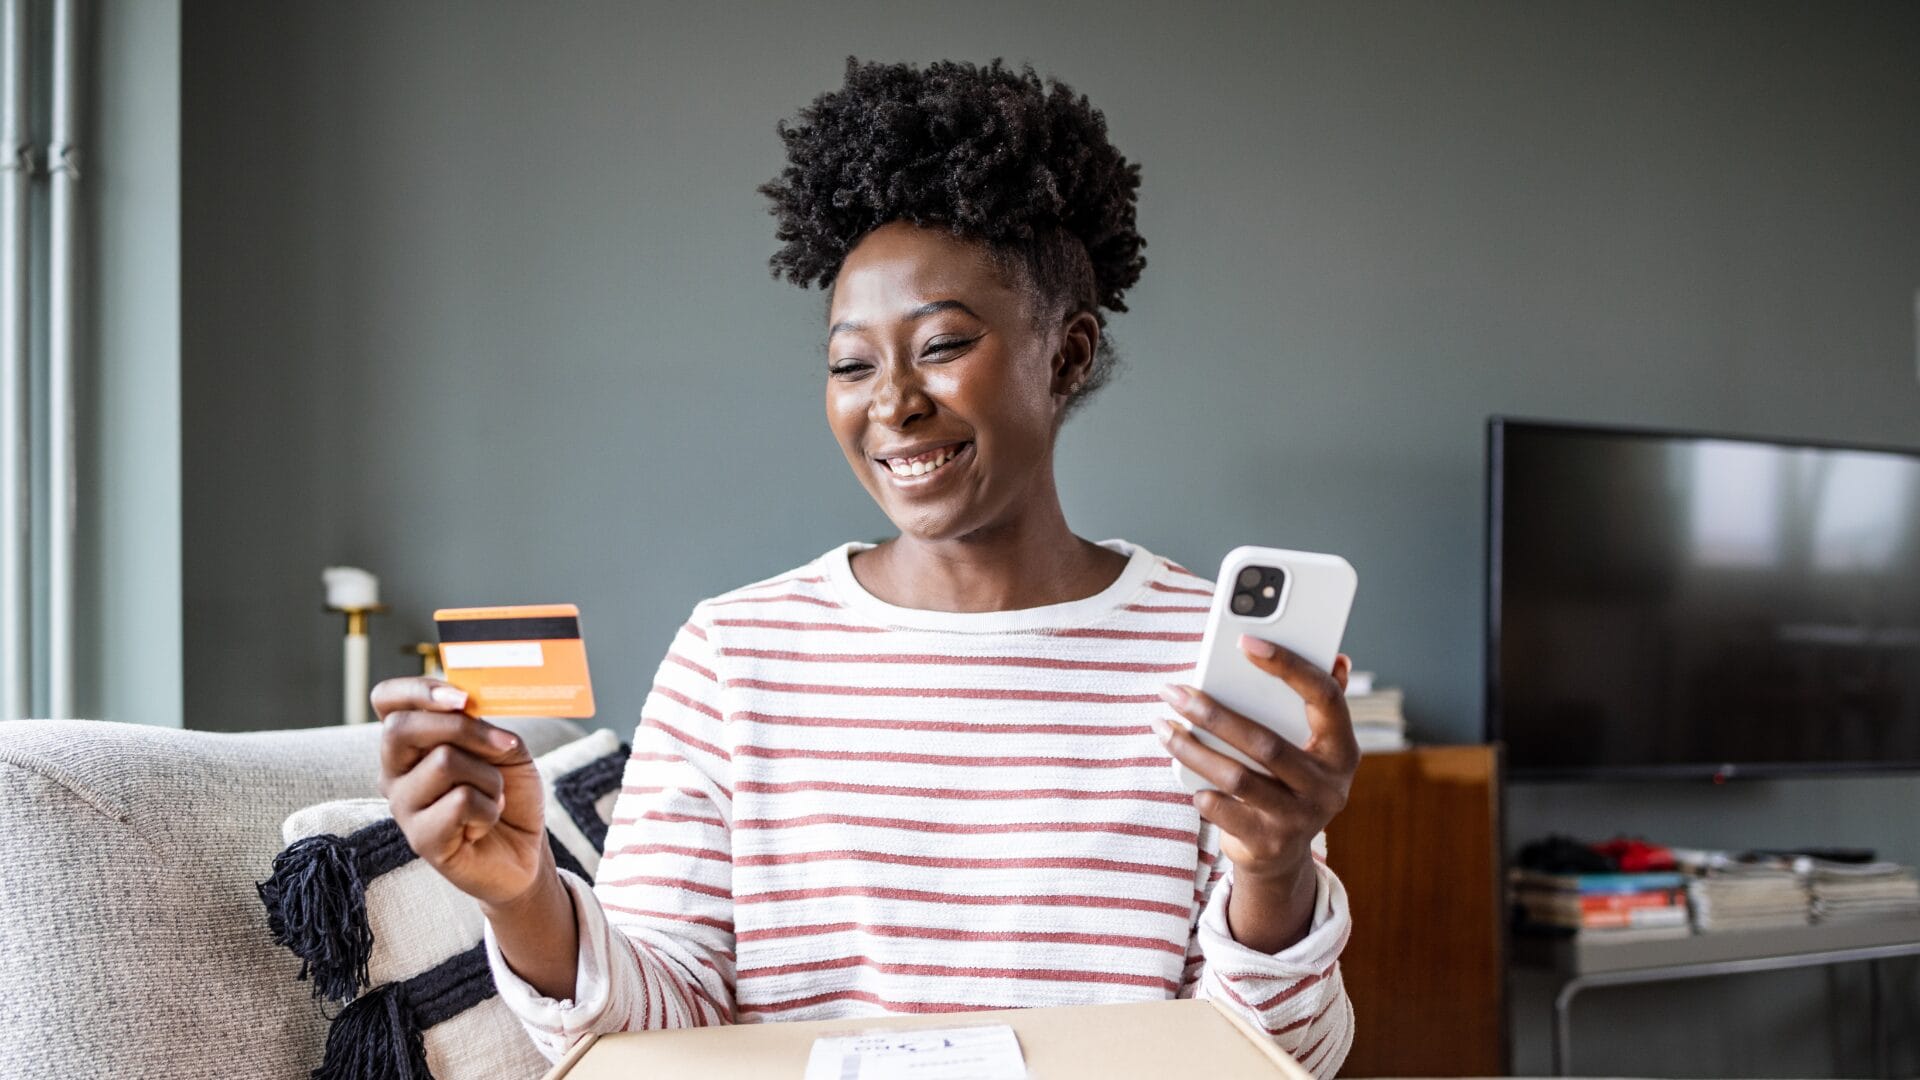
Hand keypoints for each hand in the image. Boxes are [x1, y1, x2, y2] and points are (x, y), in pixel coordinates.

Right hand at [374, 676, 550, 909]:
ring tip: (494, 797)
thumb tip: (467, 704)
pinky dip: (490, 808)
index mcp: (411, 742)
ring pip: (443, 762)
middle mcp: (395, 772)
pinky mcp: (420, 839)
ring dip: (490, 778)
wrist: (525, 850)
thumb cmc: (510, 794)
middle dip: (463, 728)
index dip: (418, 689)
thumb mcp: (504, 747)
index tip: (462, 697)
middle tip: (504, 746)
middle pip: (401, 727)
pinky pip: (461, 802)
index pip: (387, 699)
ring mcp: (403, 806)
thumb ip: (482, 723)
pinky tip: (485, 824)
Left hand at [1153, 638, 1358, 944]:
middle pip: (1266, 742)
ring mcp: (1300, 819)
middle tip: (1174, 692)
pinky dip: (1201, 791)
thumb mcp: (1312, 746)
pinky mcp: (1269, 844)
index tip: (1244, 641)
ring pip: (1238, 778)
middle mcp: (1328, 786)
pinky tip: (1182, 772)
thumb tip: (1336, 655)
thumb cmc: (1289, 782)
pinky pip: (1224, 812)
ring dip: (1193, 749)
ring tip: (1163, 726)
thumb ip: (1318, 703)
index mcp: (1343, 750)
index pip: (1325, 698)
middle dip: (1214, 713)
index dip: (1288, 666)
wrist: (1280, 856)